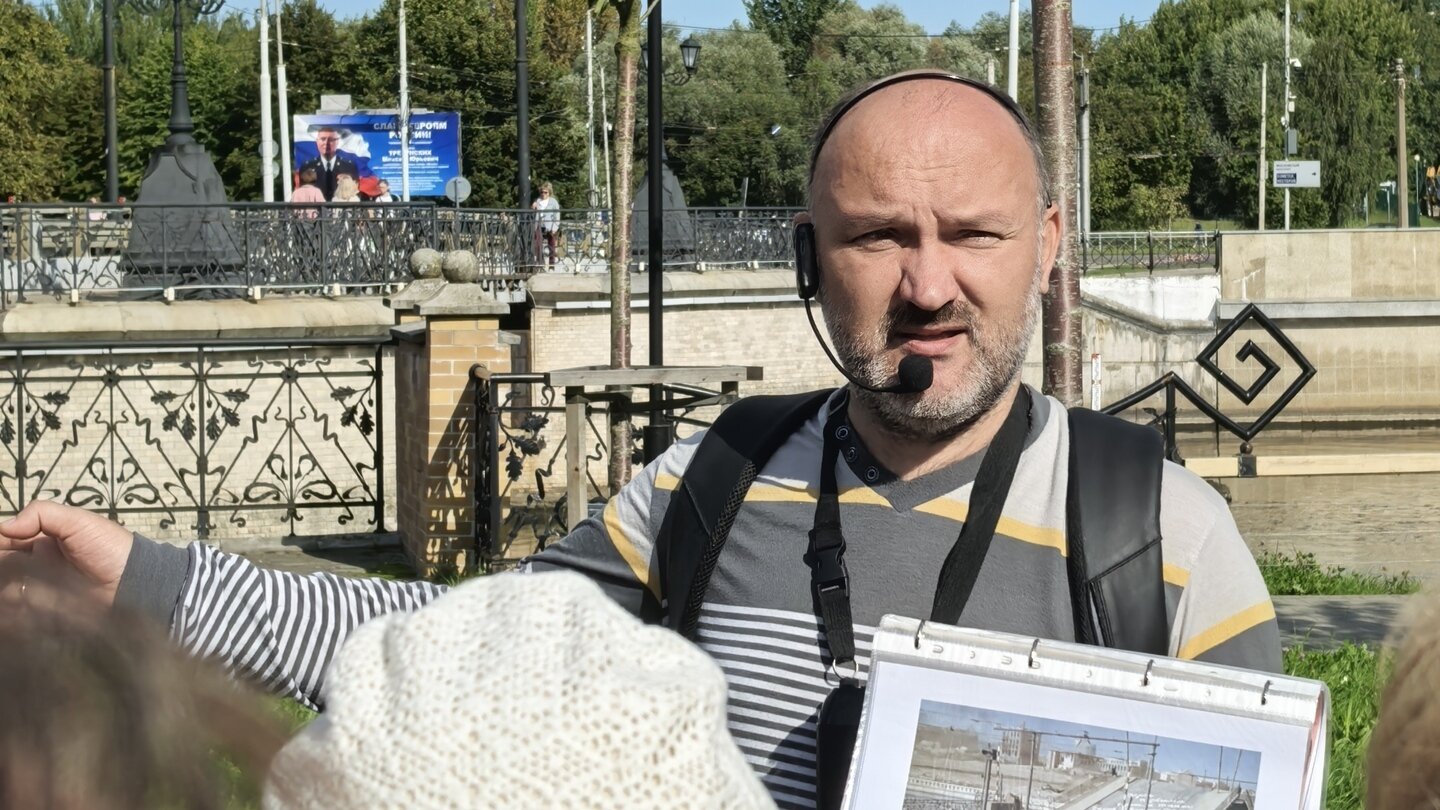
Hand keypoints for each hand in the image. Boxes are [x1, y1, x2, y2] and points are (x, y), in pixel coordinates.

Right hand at [0, 500, 133, 608]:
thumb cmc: (108, 547)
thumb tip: (4, 527)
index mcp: (42, 541)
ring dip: (6, 591)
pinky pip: (21, 613)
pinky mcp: (47, 612)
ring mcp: (40, 590)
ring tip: (12, 591)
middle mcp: (36, 565)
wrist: (134, 582)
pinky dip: (12, 614)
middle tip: (5, 572)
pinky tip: (11, 614)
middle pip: (4, 567)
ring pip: (8, 591)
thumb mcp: (77, 521)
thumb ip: (41, 515)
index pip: (7, 540)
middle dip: (0, 568)